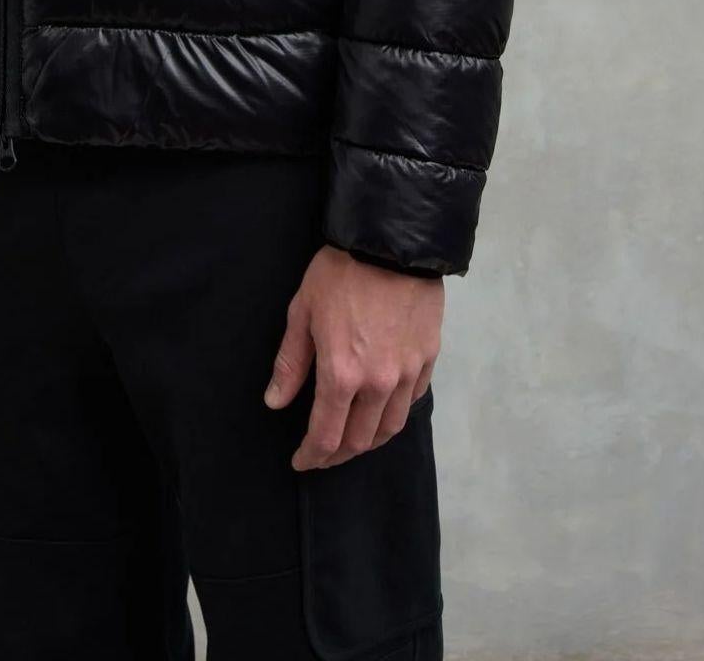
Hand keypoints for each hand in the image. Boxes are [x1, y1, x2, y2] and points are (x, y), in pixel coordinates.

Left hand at [263, 244, 442, 469]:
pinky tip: (383, 409)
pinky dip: (394, 413)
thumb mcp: (303, 312)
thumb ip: (291, 362)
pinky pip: (412, 401)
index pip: (326, 436)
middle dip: (337, 455)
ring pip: (390, 428)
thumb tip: (275, 401)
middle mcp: (378, 385)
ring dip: (368, 441)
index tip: (302, 461)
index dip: (312, 455)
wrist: (392, 243)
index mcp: (341, 376)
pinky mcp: (428, 359)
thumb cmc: (340, 273)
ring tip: (352, 440)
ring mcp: (407, 374)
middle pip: (360, 441)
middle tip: (323, 454)